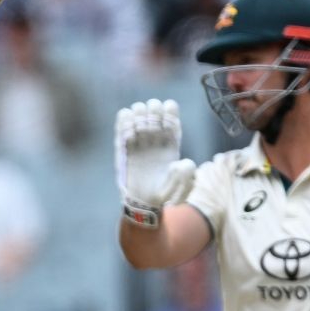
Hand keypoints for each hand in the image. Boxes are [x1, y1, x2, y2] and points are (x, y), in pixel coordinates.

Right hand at [115, 98, 193, 227]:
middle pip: (154, 108)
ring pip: (138, 111)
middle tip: (150, 125)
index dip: (169, 113)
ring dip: (138, 114)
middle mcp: (155, 137)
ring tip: (138, 128)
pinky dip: (124, 120)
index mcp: (170, 141)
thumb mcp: (182, 185)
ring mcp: (139, 139)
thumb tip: (182, 161)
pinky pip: (122, 122)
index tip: (166, 120)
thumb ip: (186, 173)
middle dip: (152, 111)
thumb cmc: (164, 194)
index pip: (170, 114)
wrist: (143, 202)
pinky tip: (127, 128)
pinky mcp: (123, 145)